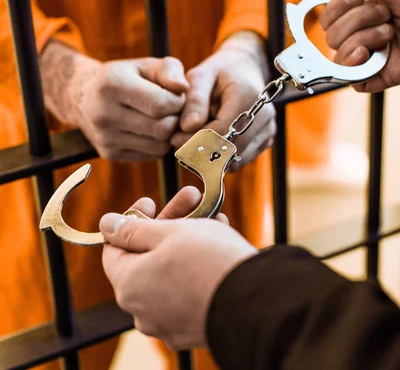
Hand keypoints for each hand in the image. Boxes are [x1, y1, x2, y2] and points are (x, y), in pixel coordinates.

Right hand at [40, 40, 188, 160]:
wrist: (85, 97)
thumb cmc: (127, 77)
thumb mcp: (146, 65)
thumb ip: (170, 70)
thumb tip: (184, 87)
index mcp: (113, 84)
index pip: (161, 104)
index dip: (178, 101)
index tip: (175, 95)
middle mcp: (104, 113)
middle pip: (162, 129)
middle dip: (175, 119)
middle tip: (172, 109)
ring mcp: (105, 137)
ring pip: (159, 146)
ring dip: (169, 134)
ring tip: (162, 118)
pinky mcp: (109, 153)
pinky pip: (151, 155)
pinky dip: (158, 143)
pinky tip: (150, 129)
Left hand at [101, 192, 255, 349]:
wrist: (255, 301)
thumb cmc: (208, 262)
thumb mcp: (168, 232)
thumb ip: (132, 229)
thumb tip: (105, 224)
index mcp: (128, 285)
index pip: (114, 249)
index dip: (131, 220)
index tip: (150, 202)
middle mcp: (142, 310)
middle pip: (146, 257)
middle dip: (169, 223)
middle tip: (189, 200)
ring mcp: (168, 322)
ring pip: (170, 271)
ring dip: (187, 240)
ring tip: (212, 216)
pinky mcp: (192, 328)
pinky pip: (187, 289)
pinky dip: (197, 265)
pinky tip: (218, 239)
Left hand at [171, 31, 275, 169]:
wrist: (245, 68)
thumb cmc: (219, 71)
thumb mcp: (201, 75)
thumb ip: (194, 100)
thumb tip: (187, 127)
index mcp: (249, 97)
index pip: (221, 132)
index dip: (196, 141)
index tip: (174, 138)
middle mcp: (264, 116)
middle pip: (229, 150)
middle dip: (201, 151)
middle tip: (180, 142)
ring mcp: (268, 130)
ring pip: (234, 160)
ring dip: (211, 156)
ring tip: (195, 138)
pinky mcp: (265, 140)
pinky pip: (239, 160)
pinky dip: (222, 155)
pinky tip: (211, 139)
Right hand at [314, 0, 399, 91]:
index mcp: (367, 10)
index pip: (330, 16)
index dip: (336, 6)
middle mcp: (368, 32)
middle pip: (330, 35)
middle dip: (354, 19)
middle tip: (385, 13)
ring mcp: (376, 54)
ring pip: (339, 54)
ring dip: (362, 36)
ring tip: (390, 30)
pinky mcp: (385, 74)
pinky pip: (353, 79)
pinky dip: (353, 66)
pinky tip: (367, 51)